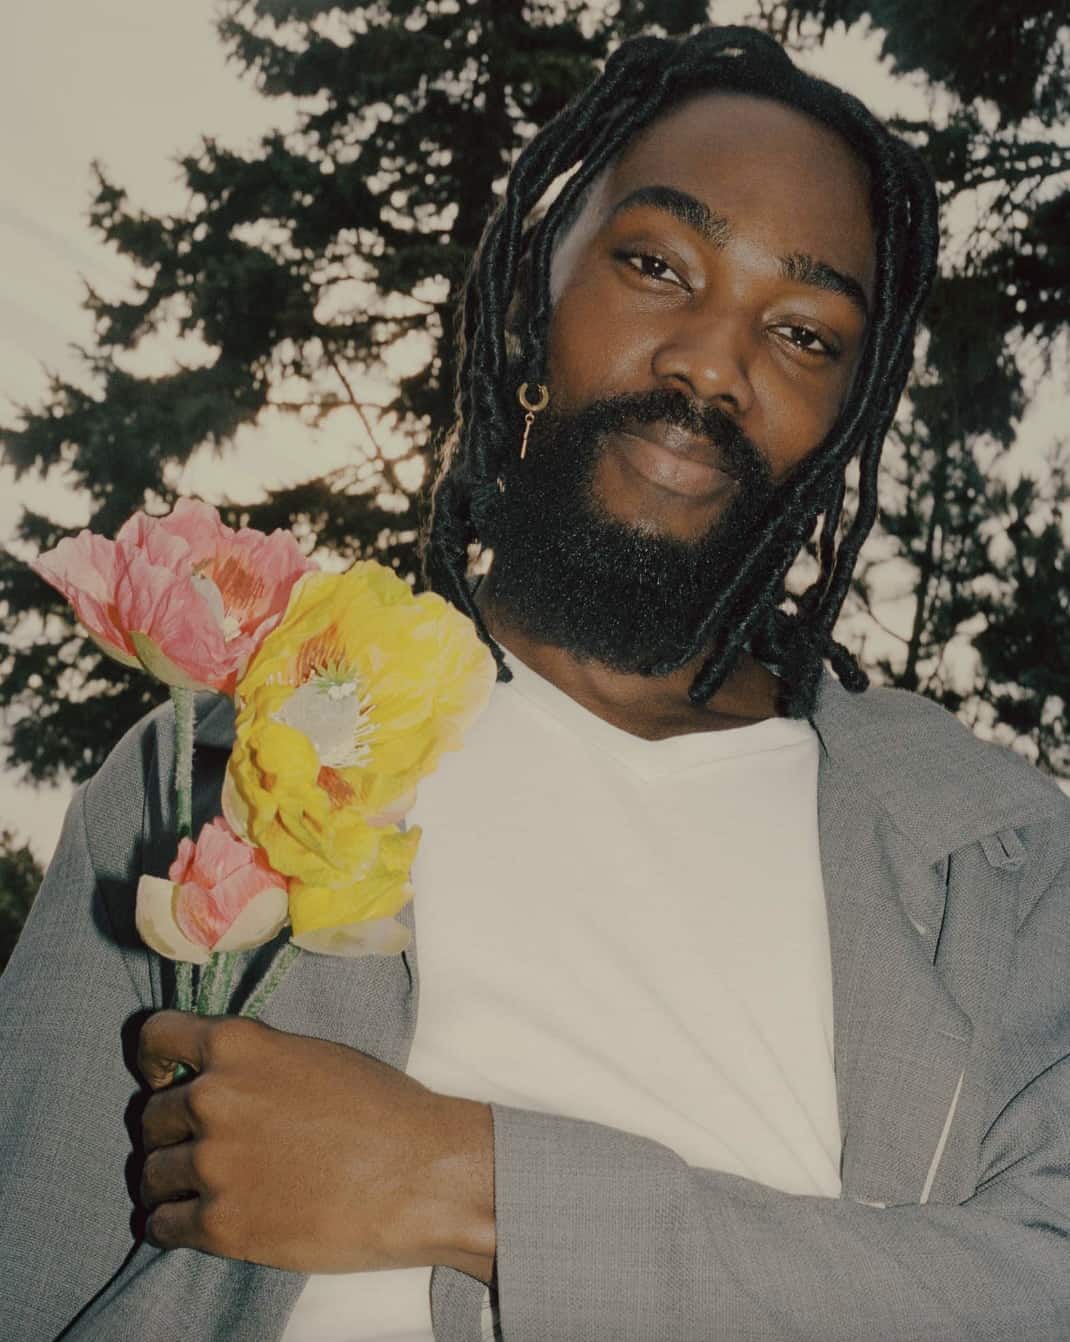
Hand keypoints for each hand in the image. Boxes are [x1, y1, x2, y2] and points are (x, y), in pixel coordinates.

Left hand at [137, 1011, 494, 1279]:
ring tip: (196, 1190)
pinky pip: (163, 1225)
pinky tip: (194, 1223)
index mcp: (238, 1047)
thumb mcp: (314, 1056)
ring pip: (151, 1174)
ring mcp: (212, 1164)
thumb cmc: (382, 1108)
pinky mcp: (220, 1225)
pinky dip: (173, 1225)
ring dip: (169, 1182)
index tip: (162, 1078)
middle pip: (151, 1116)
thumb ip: (257, 1063)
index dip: (155, 1061)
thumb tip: (223, 1079)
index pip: (155, 1037)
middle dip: (172, 1132)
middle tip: (202, 1147)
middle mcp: (213, 1098)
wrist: (419, 1174)